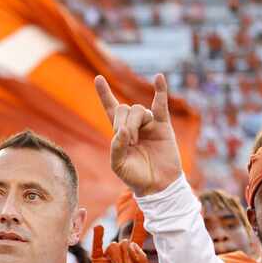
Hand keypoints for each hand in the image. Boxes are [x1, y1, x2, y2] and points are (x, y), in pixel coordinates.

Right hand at [91, 215, 149, 262]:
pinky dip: (97, 237)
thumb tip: (129, 243)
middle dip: (129, 258)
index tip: (141, 210)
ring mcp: (109, 257)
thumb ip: (140, 258)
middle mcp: (121, 253)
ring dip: (120, 260)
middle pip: (124, 243)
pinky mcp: (98, 262)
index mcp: (134, 255)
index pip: (137, 236)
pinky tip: (99, 228)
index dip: (139, 223)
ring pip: (114, 247)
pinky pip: (97, 247)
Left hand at [95, 73, 181, 196]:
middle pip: (124, 108)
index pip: (111, 108)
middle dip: (122, 123)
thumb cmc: (135, 176)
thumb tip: (123, 129)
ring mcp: (149, 124)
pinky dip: (161, 90)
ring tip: (135, 141)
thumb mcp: (118, 164)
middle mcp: (134, 124)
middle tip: (127, 141)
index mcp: (120, 132)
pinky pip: (161, 105)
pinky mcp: (163, 126)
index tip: (98, 78)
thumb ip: (116, 147)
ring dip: (133, 123)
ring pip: (138, 109)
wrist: (157, 185)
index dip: (104, 94)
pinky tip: (159, 77)